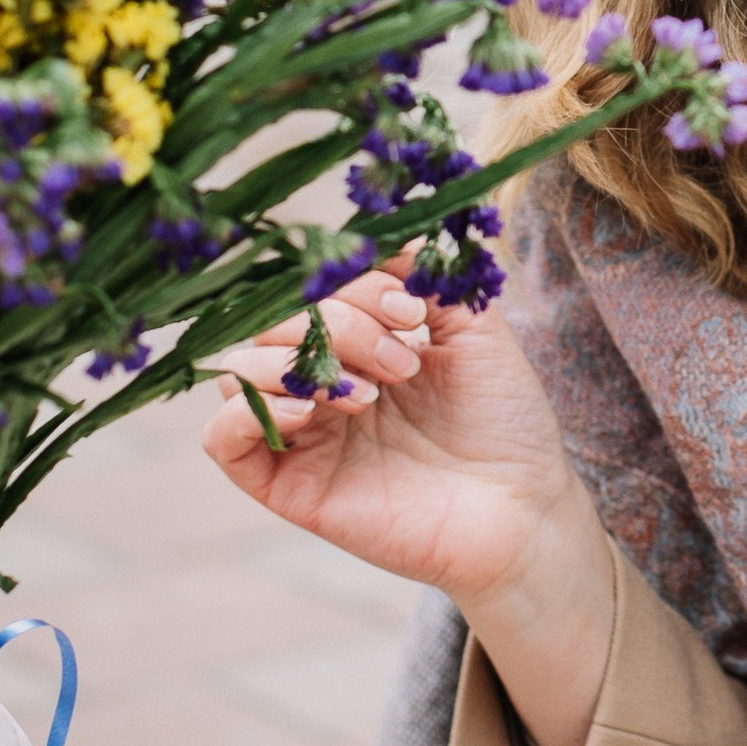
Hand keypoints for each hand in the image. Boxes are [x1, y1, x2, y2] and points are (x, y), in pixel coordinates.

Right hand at [204, 261, 615, 745]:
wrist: (524, 508)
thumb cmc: (506, 421)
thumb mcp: (476, 330)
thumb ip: (430, 278)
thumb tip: (384, 238)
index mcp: (360, 339)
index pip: (313, 283)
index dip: (352, 282)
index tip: (412, 307)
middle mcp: (321, 379)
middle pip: (273, 320)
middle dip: (338, 324)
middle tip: (403, 361)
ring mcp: (301, 432)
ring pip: (237, 369)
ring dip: (297, 361)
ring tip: (368, 394)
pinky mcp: (288, 485)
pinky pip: (222, 440)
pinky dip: (246, 411)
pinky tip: (309, 410)